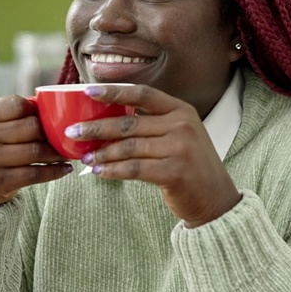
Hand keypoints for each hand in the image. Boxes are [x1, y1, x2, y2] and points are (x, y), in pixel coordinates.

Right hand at [0, 96, 72, 210]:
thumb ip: (13, 114)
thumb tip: (51, 105)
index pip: (19, 104)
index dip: (37, 111)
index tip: (47, 119)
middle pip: (32, 127)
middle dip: (51, 133)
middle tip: (63, 138)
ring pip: (37, 151)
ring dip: (57, 153)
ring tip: (66, 153)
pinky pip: (35, 173)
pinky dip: (55, 171)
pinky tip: (65, 169)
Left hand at [67, 84, 240, 227]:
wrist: (217, 200)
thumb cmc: (190, 166)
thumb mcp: (179, 136)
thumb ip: (152, 125)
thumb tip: (105, 122)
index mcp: (181, 110)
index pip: (142, 93)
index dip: (114, 91)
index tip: (88, 92)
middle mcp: (182, 125)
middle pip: (130, 122)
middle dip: (97, 127)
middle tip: (73, 132)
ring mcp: (180, 148)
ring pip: (128, 147)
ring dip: (102, 152)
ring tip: (84, 157)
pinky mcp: (174, 172)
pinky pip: (134, 168)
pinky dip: (112, 170)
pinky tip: (98, 171)